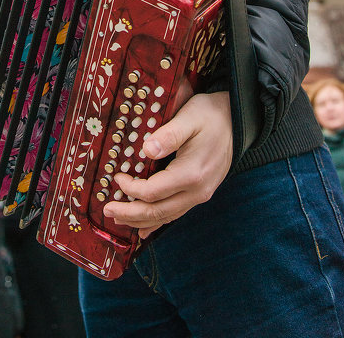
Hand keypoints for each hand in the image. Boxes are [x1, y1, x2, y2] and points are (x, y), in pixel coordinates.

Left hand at [103, 91, 232, 237]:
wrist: (236, 120)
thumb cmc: (210, 115)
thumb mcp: (189, 117)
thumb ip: (168, 135)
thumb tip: (146, 150)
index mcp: (191, 174)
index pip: (153, 192)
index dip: (131, 189)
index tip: (116, 177)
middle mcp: (197, 191)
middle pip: (158, 211)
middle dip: (130, 213)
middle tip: (107, 210)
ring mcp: (200, 195)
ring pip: (166, 216)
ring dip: (140, 220)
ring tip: (119, 218)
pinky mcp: (200, 193)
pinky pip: (176, 213)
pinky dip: (157, 222)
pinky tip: (145, 229)